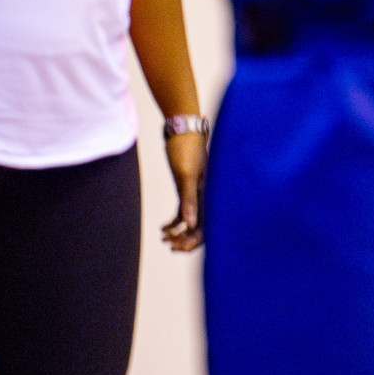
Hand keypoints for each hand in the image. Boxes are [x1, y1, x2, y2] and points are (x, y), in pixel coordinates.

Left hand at [160, 130, 205, 251]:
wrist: (184, 129)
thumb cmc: (186, 148)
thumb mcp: (186, 175)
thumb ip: (189, 199)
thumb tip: (190, 224)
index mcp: (211, 194)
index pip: (207, 227)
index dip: (193, 241)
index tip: (175, 246)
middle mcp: (208, 195)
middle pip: (202, 227)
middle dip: (186, 239)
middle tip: (168, 243)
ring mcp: (199, 192)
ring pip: (192, 220)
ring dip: (179, 232)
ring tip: (164, 238)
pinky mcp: (190, 187)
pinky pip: (185, 211)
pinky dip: (175, 221)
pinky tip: (163, 227)